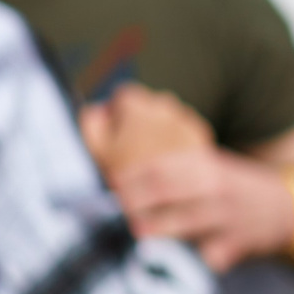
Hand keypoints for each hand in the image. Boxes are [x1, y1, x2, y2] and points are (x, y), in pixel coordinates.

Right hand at [80, 83, 214, 181]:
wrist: (172, 196)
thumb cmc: (132, 174)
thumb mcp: (98, 151)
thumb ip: (93, 124)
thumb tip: (98, 111)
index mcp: (136, 104)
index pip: (122, 97)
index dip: (117, 115)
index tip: (116, 134)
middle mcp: (163, 104)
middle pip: (147, 108)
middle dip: (140, 124)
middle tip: (134, 151)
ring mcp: (184, 117)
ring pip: (167, 119)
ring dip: (160, 133)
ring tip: (154, 162)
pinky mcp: (201, 133)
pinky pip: (184, 132)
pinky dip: (178, 143)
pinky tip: (171, 164)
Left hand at [105, 146, 293, 271]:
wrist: (292, 210)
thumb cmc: (242, 190)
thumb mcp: (217, 169)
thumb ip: (181, 172)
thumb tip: (128, 180)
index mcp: (209, 166)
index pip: (158, 168)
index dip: (129, 177)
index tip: (111, 184)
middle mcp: (215, 189)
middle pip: (161, 193)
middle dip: (132, 203)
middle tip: (117, 213)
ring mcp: (224, 219)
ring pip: (177, 226)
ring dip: (153, 231)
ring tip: (140, 233)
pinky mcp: (233, 247)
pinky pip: (202, 257)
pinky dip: (190, 259)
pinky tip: (181, 260)